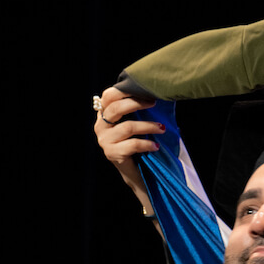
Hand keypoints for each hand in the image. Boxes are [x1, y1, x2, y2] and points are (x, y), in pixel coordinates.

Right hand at [93, 85, 162, 203]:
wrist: (136, 172)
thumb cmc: (139, 144)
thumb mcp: (136, 123)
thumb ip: (136, 110)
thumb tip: (153, 93)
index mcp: (104, 115)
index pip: (108, 96)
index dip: (124, 91)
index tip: (144, 91)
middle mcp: (101, 126)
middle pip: (116, 108)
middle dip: (137, 103)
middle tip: (154, 103)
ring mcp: (104, 141)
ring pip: (127, 127)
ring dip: (148, 126)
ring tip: (162, 128)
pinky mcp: (112, 154)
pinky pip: (133, 145)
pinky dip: (147, 144)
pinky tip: (156, 146)